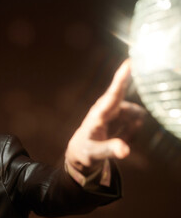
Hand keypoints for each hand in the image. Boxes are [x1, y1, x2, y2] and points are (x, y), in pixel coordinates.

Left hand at [65, 59, 145, 174]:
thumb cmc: (85, 151)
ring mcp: (113, 110)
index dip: (121, 79)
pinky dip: (132, 131)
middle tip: (123, 129)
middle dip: (131, 117)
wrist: (81, 151)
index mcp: (98, 115)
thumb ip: (110, 150)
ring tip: (117, 142)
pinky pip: (136, 121)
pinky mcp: (119, 114)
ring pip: (135, 116)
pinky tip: (120, 139)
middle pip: (126, 104)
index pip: (112, 95)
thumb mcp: (95, 154)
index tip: (129, 63)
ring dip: (132, 131)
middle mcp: (106, 108)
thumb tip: (125, 150)